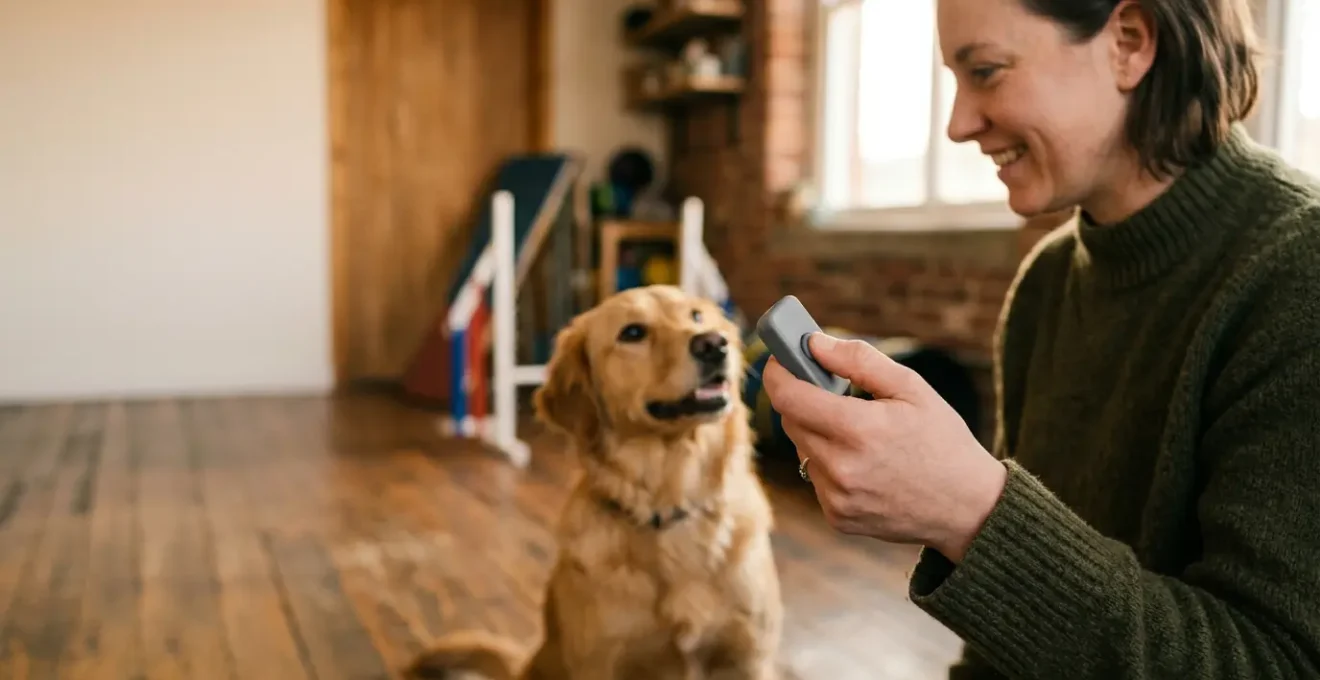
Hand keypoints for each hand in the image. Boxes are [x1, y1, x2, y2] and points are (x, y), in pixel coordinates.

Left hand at [761, 333, 1006, 561]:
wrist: (968, 508)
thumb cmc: (942, 440)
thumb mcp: (911, 388)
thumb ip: (859, 360)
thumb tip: (814, 343)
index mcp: (859, 430)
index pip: (789, 397)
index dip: (778, 374)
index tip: (780, 360)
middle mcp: (841, 468)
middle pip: (791, 421)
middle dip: (803, 400)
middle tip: (829, 391)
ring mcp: (837, 498)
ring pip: (802, 450)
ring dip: (818, 434)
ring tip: (859, 434)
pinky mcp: (837, 517)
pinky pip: (816, 478)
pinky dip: (830, 465)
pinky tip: (863, 464)